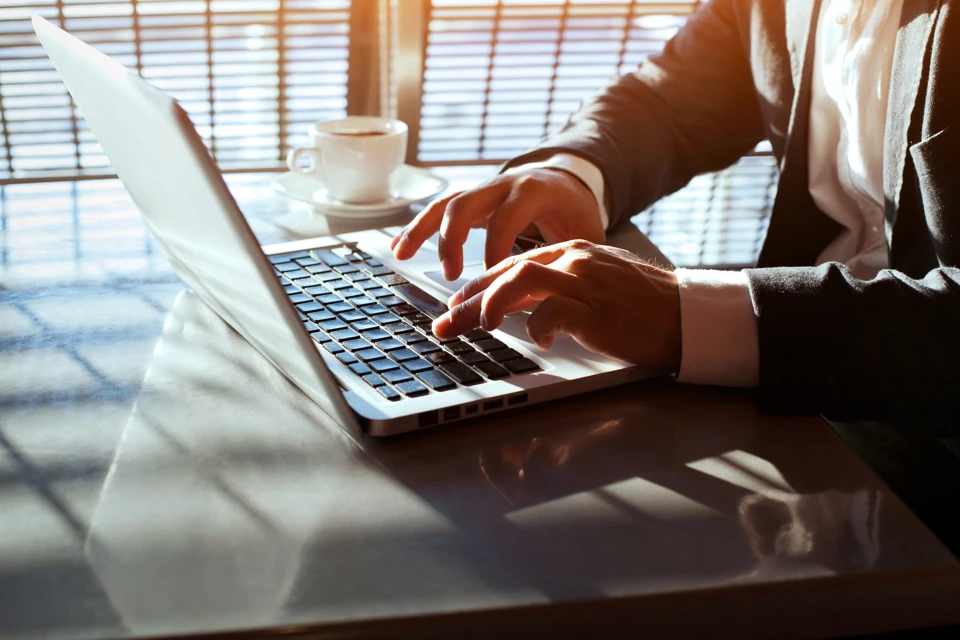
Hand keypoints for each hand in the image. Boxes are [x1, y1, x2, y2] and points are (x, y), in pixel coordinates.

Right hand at [390, 167, 604, 280]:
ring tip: (402, 255)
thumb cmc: (575, 210)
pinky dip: (417, 227)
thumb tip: (560, 295)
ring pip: (445, 203)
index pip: (506, 219)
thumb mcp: (584, 231)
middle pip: (466, 204)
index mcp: (533, 191)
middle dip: (452, 240)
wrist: (567, 179)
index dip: (495, 251)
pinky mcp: (471, 197)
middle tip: (452, 276)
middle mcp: (503, 185)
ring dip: (422, 230)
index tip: (493, 284)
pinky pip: (439, 208)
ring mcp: (483, 189)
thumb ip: (572, 258)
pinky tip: (399, 247)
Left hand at [432, 240, 682, 373]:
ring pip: (522, 279)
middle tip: (444, 326)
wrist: (684, 315)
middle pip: (506, 272)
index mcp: (571, 252)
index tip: (455, 309)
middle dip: (469, 300)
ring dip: (492, 304)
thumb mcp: (595, 287)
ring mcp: (585, 281)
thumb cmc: (641, 308)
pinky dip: (537, 326)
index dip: (478, 288)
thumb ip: (559, 290)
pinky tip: (538, 340)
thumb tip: (521, 310)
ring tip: (478, 327)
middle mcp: (573, 260)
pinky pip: (554, 310)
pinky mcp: (597, 307)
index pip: (511, 265)